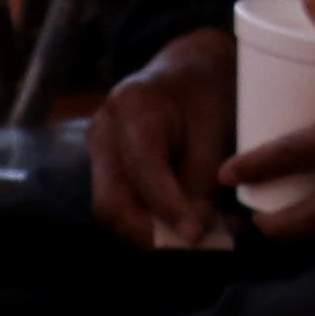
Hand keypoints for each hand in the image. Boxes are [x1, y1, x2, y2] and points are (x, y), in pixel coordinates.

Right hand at [85, 31, 239, 252]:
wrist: (189, 69)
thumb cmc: (206, 91)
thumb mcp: (216, 125)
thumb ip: (203, 179)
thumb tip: (197, 233)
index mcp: (133, 106)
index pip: (143, 169)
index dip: (168, 207)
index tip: (198, 235)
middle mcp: (104, 129)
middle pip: (112, 200)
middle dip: (152, 233)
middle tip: (198, 246)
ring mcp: (98, 148)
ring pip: (113, 208)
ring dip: (153, 233)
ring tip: (201, 238)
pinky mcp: (105, 165)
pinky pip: (121, 202)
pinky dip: (151, 221)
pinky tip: (186, 226)